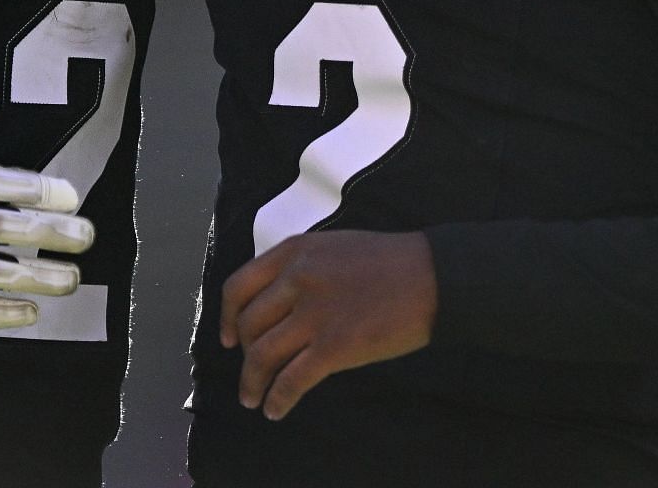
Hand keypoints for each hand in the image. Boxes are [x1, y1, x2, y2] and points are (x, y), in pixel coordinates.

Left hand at [221, 230, 436, 420]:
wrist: (432, 276)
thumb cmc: (388, 262)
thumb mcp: (332, 248)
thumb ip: (300, 268)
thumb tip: (276, 303)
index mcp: (294, 252)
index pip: (238, 286)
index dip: (225, 317)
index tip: (226, 338)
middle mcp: (297, 280)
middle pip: (247, 325)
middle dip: (243, 354)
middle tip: (251, 371)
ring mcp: (314, 314)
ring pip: (261, 355)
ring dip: (252, 384)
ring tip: (253, 400)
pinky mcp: (335, 346)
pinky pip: (291, 380)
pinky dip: (277, 399)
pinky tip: (276, 410)